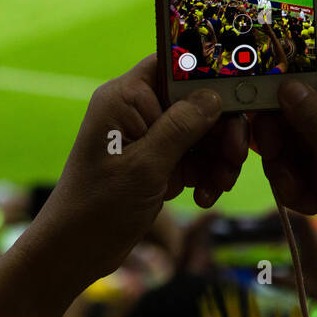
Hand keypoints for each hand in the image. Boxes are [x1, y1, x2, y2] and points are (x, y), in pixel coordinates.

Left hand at [0, 55, 247, 316]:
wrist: (75, 252)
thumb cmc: (99, 206)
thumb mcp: (145, 166)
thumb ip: (181, 126)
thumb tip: (215, 95)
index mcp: (125, 97)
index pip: (175, 65)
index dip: (209, 74)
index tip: (240, 94)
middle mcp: (137, 109)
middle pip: (197, 101)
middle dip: (221, 130)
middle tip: (235, 157)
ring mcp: (148, 135)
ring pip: (202, 130)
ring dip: (218, 157)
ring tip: (219, 186)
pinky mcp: (157, 159)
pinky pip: (195, 154)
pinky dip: (206, 173)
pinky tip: (206, 195)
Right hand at [250, 37, 316, 316]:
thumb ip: (315, 118)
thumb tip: (287, 82)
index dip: (298, 52)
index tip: (264, 73)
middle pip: (298, 95)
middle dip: (278, 126)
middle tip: (274, 152)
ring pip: (290, 132)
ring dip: (285, 163)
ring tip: (301, 191)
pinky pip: (296, 161)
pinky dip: (294, 182)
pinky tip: (309, 204)